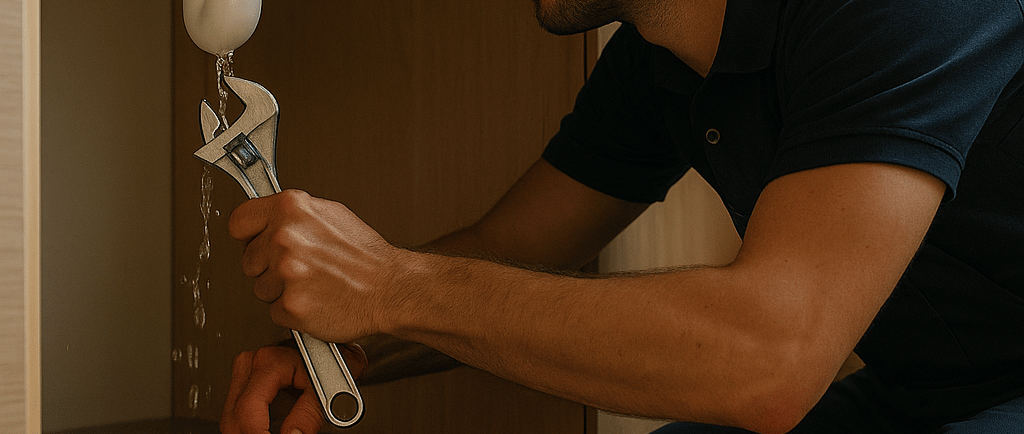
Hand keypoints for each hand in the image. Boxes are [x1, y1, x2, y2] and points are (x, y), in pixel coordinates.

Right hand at [220, 344, 367, 433]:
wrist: (330, 345)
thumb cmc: (331, 359)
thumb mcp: (324, 388)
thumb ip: (308, 414)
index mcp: (269, 362)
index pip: (248, 409)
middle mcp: (251, 362)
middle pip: (234, 415)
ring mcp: (245, 370)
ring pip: (231, 415)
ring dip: (247, 431)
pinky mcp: (244, 379)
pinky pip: (235, 411)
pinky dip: (248, 426)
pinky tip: (265, 430)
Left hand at [229, 189, 405, 342]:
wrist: (390, 288)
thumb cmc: (365, 255)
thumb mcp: (330, 214)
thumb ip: (293, 214)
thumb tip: (267, 217)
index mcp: (291, 208)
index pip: (239, 221)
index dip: (248, 235)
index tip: (255, 241)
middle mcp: (285, 237)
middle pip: (248, 260)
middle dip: (268, 266)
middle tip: (301, 267)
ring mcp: (286, 273)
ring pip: (260, 288)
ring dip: (282, 291)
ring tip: (313, 283)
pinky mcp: (291, 306)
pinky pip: (275, 311)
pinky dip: (293, 311)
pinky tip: (316, 299)